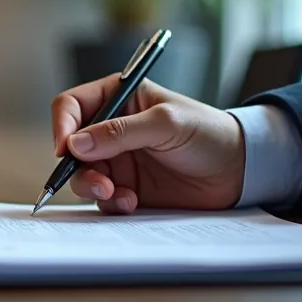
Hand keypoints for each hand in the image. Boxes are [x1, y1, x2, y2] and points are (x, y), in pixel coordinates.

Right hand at [51, 76, 245, 213]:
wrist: (239, 171)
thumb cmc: (208, 133)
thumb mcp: (166, 123)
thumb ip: (120, 131)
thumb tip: (77, 143)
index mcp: (117, 99)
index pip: (72, 106)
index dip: (62, 125)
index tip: (66, 148)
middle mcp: (110, 129)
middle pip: (71, 146)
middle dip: (77, 166)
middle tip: (98, 181)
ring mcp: (117, 160)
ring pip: (82, 174)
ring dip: (92, 186)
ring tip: (117, 194)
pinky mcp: (126, 187)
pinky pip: (103, 197)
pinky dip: (111, 202)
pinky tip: (132, 202)